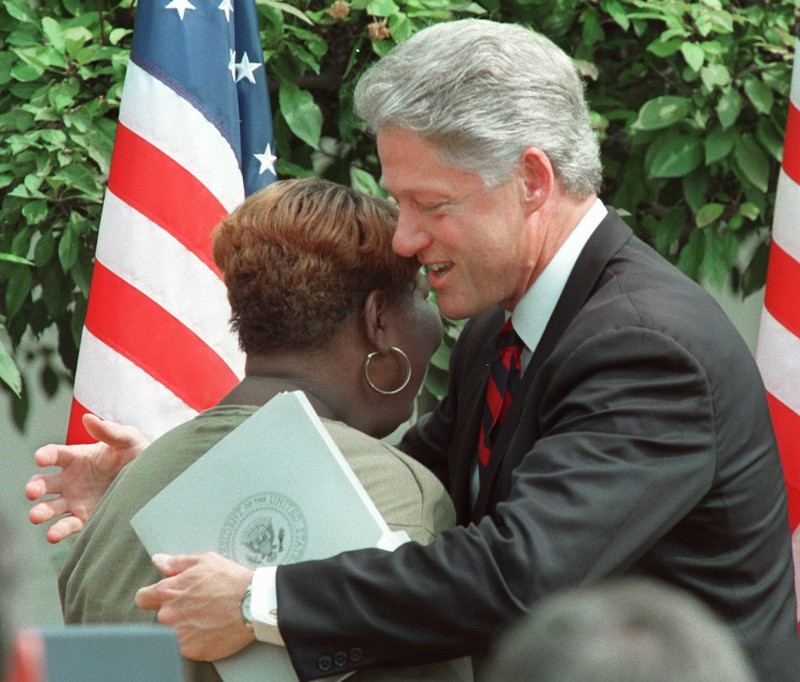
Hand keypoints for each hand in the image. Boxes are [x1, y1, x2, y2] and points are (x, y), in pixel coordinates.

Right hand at [25, 413, 149, 542]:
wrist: (153, 479)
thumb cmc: (138, 454)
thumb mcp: (128, 439)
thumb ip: (110, 430)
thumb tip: (88, 418)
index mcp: (76, 458)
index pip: (54, 455)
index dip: (45, 455)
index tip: (40, 458)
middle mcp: (70, 480)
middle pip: (44, 483)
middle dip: (34, 487)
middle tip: (32, 491)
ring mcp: (75, 500)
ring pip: (50, 507)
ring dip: (40, 511)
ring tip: (36, 515)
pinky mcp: (84, 518)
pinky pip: (67, 525)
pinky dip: (58, 530)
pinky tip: (52, 534)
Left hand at [136, 553, 259, 660]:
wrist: (253, 604)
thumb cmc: (231, 581)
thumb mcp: (205, 561)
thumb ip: (177, 563)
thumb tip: (159, 561)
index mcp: (169, 591)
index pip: (143, 598)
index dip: (152, 596)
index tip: (161, 597)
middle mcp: (169, 615)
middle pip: (162, 616)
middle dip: (177, 611)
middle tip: (199, 604)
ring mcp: (179, 635)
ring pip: (174, 633)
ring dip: (186, 626)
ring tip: (209, 617)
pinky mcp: (192, 651)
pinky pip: (188, 647)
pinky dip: (198, 640)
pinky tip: (213, 629)